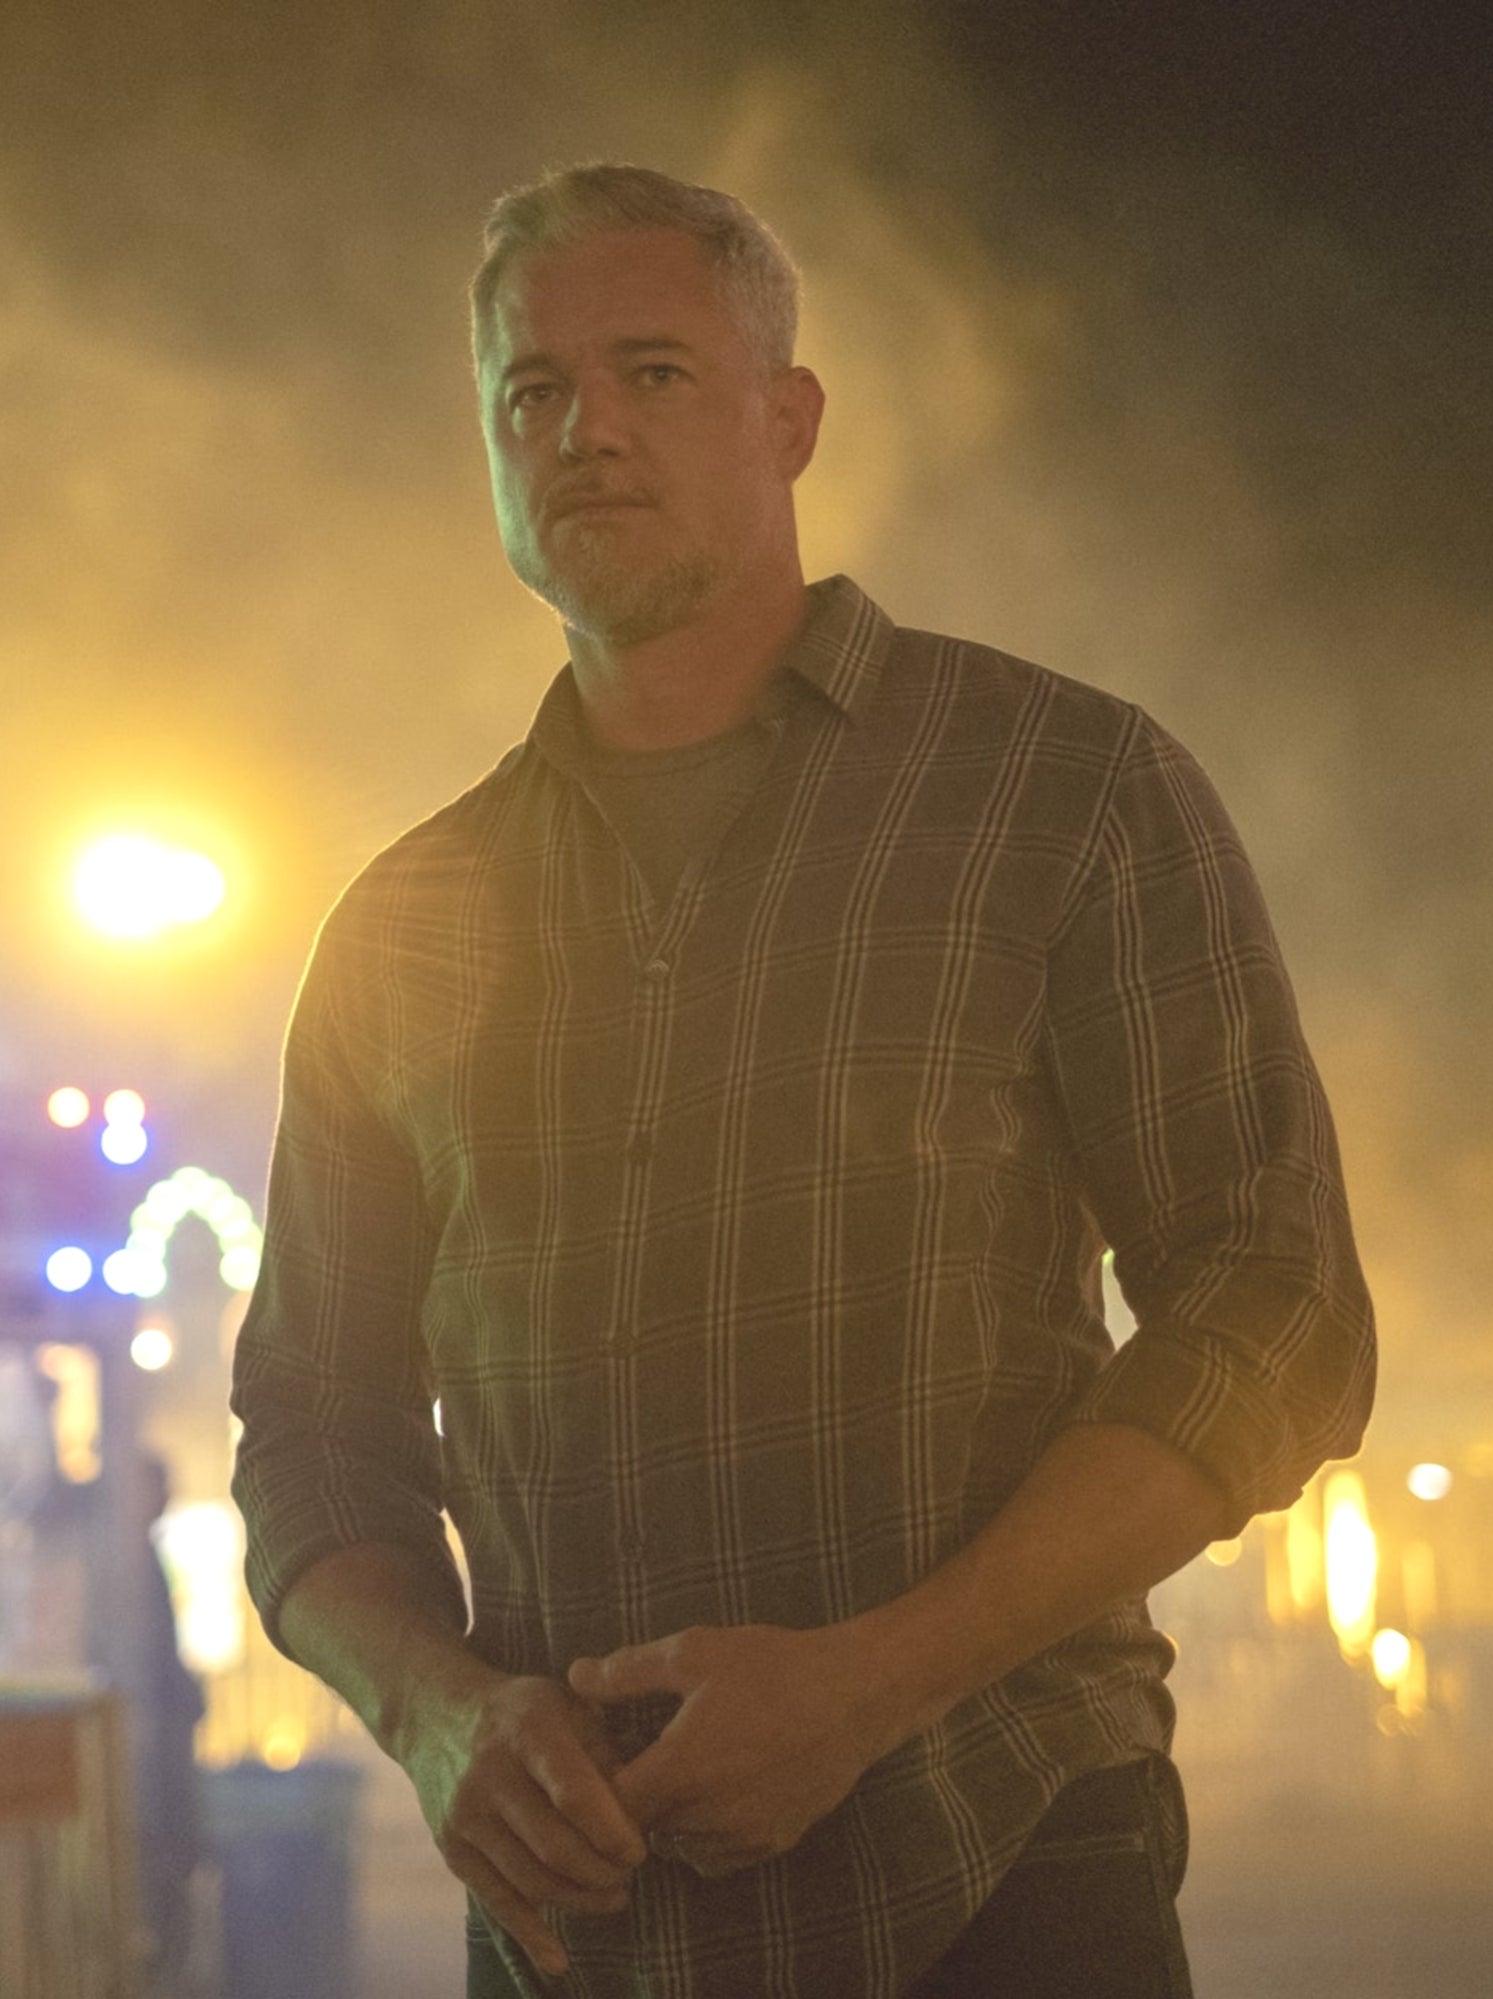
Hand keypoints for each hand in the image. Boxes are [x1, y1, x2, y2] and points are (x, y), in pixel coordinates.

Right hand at [395, 1667, 646, 1978]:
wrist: (437, 1717)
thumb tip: (644, 1808)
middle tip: (628, 1876)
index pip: (575, 1793)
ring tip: (613, 1896)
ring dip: (580, 1900)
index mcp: (528, 1729)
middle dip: (602, 1873)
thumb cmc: (523, 1713)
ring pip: (532, 1880)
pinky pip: (497, 1901)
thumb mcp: (566, 1706)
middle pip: (555, 1847)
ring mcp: (466, 1815)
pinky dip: (530, 1935)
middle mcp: (491, 1773)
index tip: (639, 1850)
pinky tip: (559, 1959)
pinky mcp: (452, 1849)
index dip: (613, 1832)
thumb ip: (604, 1752)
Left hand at [567, 1623, 885, 1876]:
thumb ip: (628, 1671)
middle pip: (640, 1829)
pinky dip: (704, 1832)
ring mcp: (741, 1839)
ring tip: (682, 1768)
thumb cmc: (773, 1667)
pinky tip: (718, 1786)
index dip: (595, 1785)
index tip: (605, 1755)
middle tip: (641, 1754)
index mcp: (679, 1772)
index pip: (606, 1808)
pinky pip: (716, 1855)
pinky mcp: (771, 1846)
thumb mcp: (695, 1653)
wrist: (857, 1695)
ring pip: (677, 1845)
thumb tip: (574, 1676)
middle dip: (632, 1799)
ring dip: (669, 1817)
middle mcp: (705, 1819)